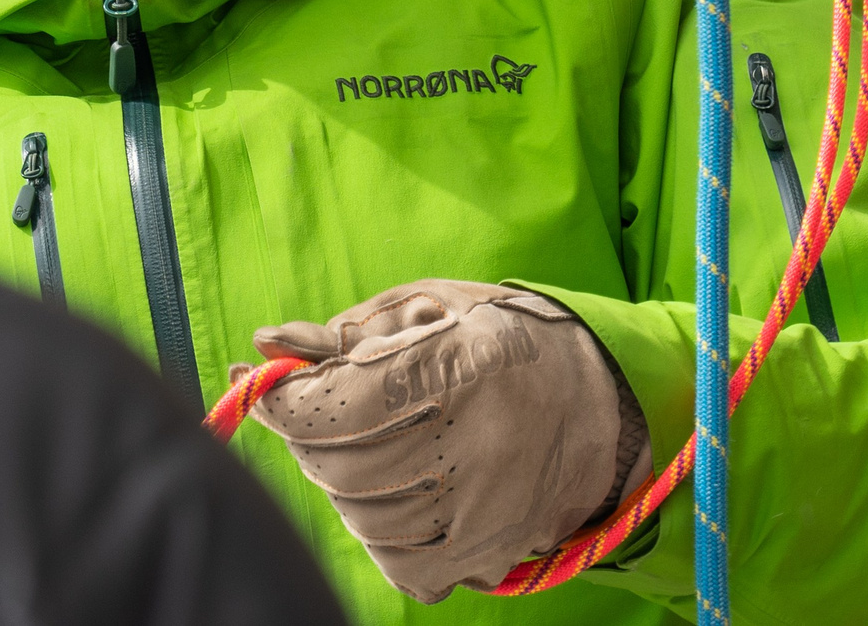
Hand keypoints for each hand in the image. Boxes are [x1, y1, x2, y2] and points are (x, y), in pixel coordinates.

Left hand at [234, 280, 646, 603]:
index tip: (264, 384)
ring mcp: (483, 512)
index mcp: (463, 365)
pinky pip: (393, 558)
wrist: (603, 404)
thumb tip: (266, 345)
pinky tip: (398, 485)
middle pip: (338, 462)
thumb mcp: (429, 308)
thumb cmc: (501, 341)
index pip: (338, 403)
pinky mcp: (484, 557)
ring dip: (342, 477)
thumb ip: (345, 332)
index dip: (283, 399)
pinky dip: (377, 524)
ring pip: (357, 512)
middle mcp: (478, 444)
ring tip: (374, 440)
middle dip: (309, 433)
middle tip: (322, 406)